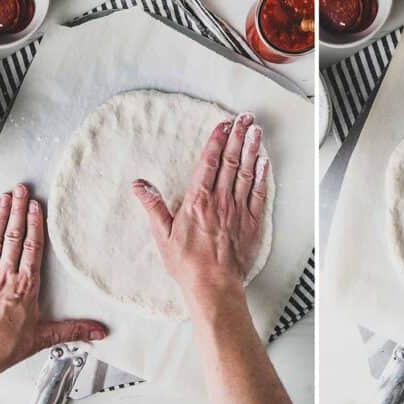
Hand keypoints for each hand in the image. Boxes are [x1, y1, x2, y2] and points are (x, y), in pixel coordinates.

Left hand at [0, 185, 105, 396]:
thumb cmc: (5, 347)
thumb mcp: (43, 337)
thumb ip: (72, 330)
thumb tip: (98, 331)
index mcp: (25, 285)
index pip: (32, 246)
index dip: (34, 224)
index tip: (35, 205)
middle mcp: (5, 277)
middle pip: (13, 236)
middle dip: (17, 210)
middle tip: (20, 190)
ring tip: (4, 198)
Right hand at [134, 114, 269, 305]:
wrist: (213, 286)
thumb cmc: (187, 263)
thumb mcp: (162, 235)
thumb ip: (153, 206)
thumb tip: (139, 185)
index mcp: (198, 201)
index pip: (209, 163)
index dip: (216, 141)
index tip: (222, 124)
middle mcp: (220, 201)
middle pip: (230, 161)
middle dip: (237, 136)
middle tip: (244, 117)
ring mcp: (238, 210)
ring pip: (246, 172)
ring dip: (251, 149)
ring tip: (255, 130)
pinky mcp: (252, 222)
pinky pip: (259, 194)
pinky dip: (262, 176)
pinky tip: (264, 161)